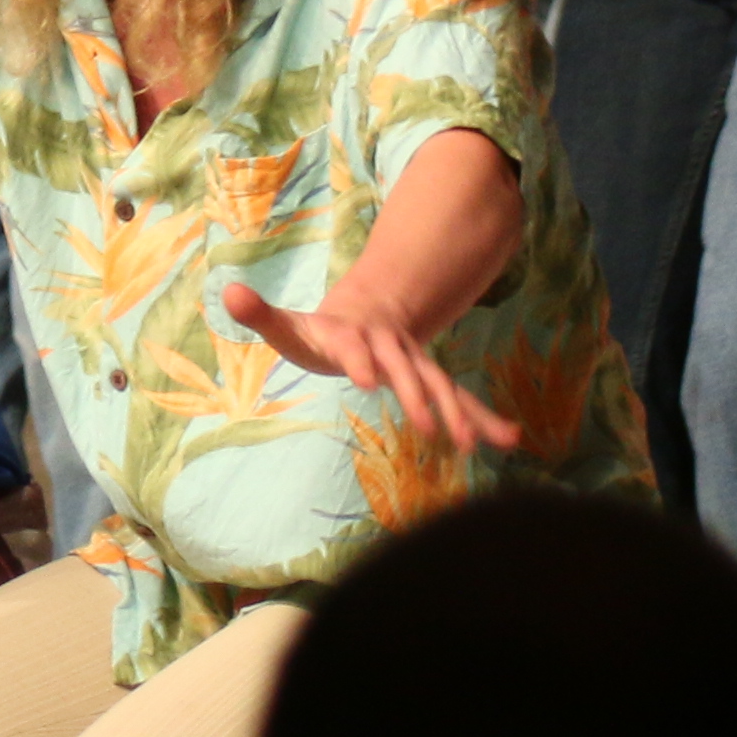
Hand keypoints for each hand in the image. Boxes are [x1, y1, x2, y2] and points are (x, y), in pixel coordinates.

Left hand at [218, 274, 517, 456]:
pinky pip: (460, 399)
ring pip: (439, 385)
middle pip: (405, 370)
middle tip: (429, 427)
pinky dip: (483, 419)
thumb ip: (261, 313)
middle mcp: (390, 348)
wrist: (367, 315)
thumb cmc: (320, 330)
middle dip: (417, 396)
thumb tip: (228, 292)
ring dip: (457, 413)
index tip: (363, 379)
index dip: (358, 359)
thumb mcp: (289, 325)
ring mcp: (414, 364)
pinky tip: (509, 440)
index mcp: (352, 335)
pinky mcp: (430, 381)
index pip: (354, 347)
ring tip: (471, 445)